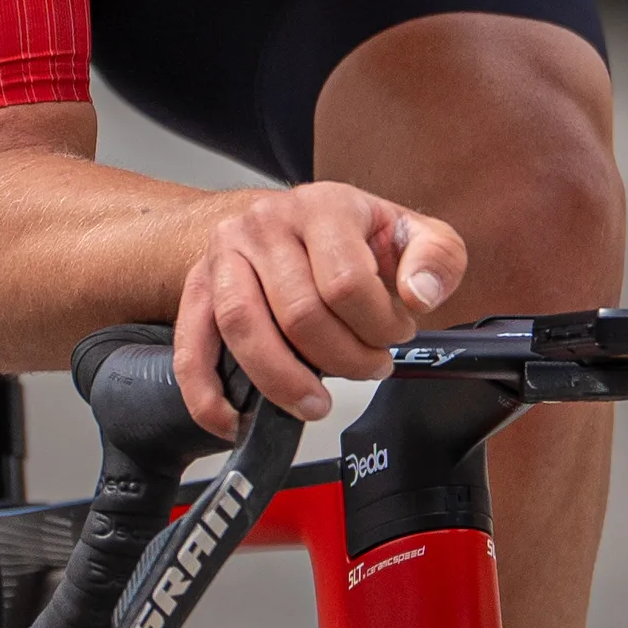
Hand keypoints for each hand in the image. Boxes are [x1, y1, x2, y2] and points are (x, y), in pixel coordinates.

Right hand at [175, 184, 467, 427]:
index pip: (348, 282)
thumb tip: (420, 294)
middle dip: (344, 358)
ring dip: (285, 381)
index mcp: (323, 207)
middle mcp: (266, 225)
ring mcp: (224, 257)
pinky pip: (191, 349)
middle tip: (368, 367)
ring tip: (317, 401)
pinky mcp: (196, 291)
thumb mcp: (408, 231)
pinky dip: (208, 395)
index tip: (394, 336)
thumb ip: (435, 258)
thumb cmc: (347, 234)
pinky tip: (233, 420)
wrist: (281, 219)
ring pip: (245, 329)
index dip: (379, 325)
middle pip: (300, 313)